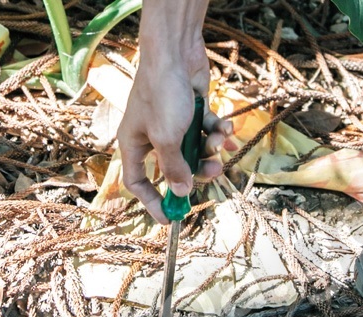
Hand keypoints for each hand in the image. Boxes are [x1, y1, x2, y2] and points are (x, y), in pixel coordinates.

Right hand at [117, 2, 233, 223]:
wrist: (176, 52)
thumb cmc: (162, 93)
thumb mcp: (167, 139)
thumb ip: (174, 168)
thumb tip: (181, 193)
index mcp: (134, 144)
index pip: (137, 182)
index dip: (152, 202)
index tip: (169, 219)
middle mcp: (151, 136)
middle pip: (175, 168)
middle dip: (198, 172)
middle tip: (215, 172)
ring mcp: (172, 122)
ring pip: (195, 149)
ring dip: (211, 149)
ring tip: (220, 140)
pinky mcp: (191, 109)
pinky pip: (205, 130)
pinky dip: (218, 130)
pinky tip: (228, 127)